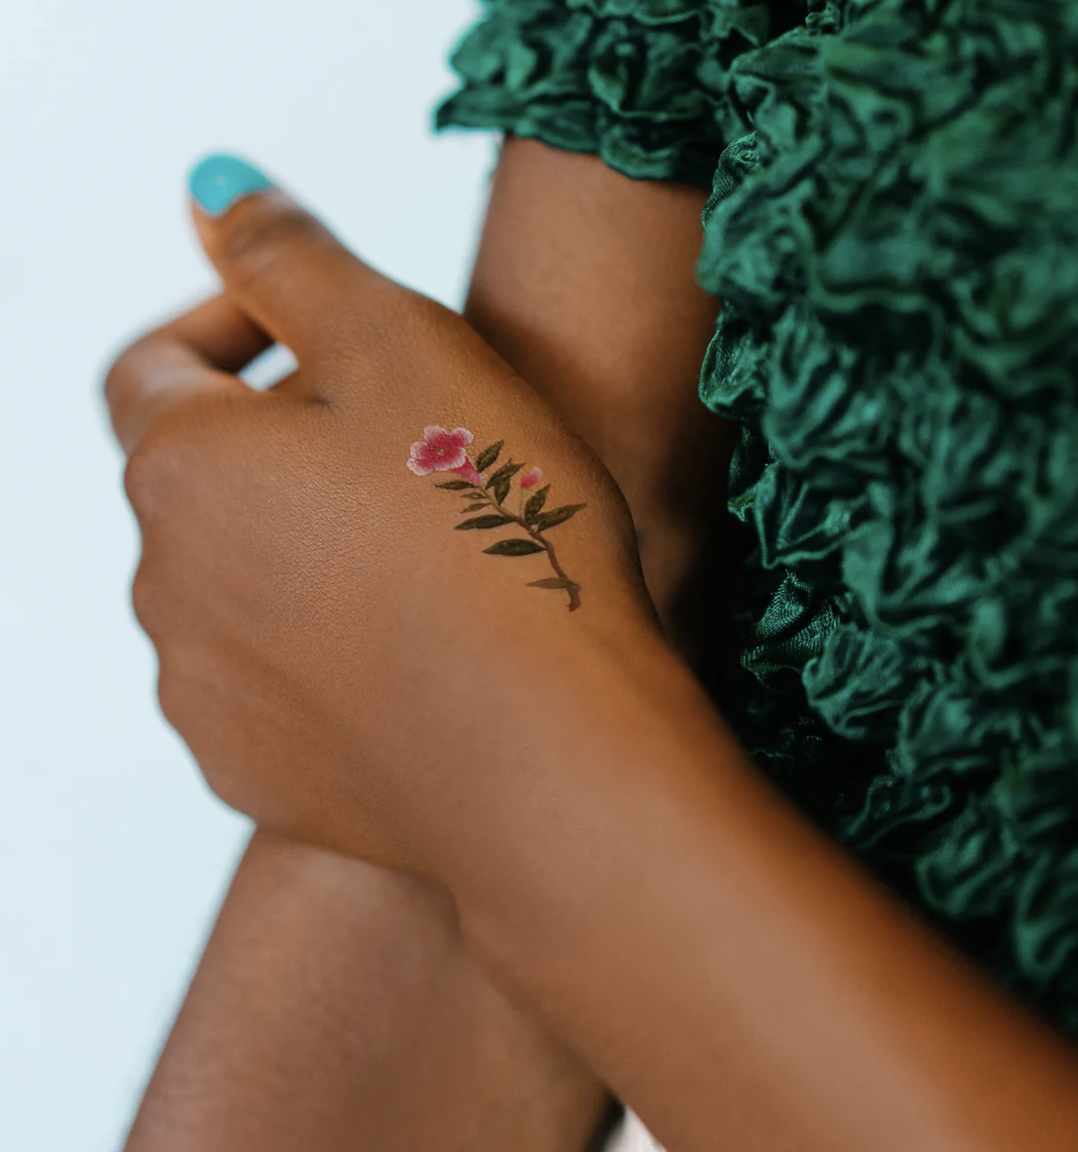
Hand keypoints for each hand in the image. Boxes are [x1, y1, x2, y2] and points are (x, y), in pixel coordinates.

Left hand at [105, 156, 662, 878]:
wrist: (552, 753)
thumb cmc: (498, 538)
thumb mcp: (405, 345)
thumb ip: (291, 258)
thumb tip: (213, 194)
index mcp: (184, 467)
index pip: (154, 366)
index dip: (229, 329)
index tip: (308, 334)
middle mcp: (163, 585)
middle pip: (201, 483)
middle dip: (281, 446)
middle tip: (408, 450)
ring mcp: (207, 692)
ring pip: (236, 586)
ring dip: (302, 551)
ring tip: (422, 558)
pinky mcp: (259, 772)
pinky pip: (271, 684)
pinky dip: (321, 650)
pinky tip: (412, 650)